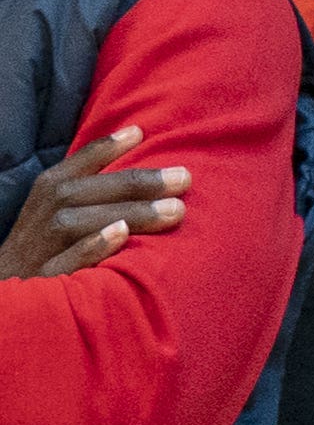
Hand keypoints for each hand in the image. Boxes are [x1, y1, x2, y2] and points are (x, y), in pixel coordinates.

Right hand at [3, 130, 189, 280]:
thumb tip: (138, 140)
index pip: (78, 164)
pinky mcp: (45, 278)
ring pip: (81, 223)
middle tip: (184, 178)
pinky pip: (68, 260)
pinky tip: (121, 235)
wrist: (7, 292)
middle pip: (89, 192)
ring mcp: (42, 247)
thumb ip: (93, 180)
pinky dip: (92, 247)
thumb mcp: (58, 205)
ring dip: (129, 213)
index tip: (141, 132)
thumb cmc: (45, 243)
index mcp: (49, 190)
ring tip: (174, 209)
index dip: (107, 147)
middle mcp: (44, 213)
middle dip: (139, 183)